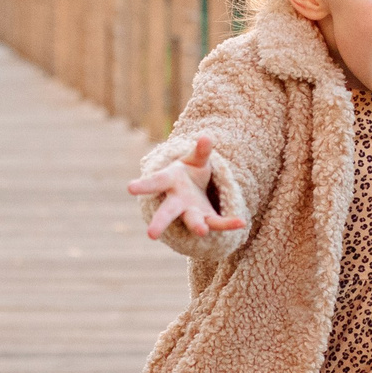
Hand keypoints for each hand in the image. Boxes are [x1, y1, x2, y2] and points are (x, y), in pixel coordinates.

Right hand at [127, 136, 247, 241]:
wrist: (197, 189)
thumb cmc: (191, 171)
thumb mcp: (195, 159)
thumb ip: (201, 151)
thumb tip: (206, 138)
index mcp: (170, 182)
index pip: (155, 183)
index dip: (143, 185)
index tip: (129, 188)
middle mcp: (177, 201)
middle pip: (167, 212)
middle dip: (160, 222)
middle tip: (151, 234)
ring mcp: (192, 212)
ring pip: (192, 221)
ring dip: (197, 226)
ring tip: (201, 231)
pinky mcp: (207, 219)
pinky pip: (218, 222)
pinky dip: (229, 223)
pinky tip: (241, 222)